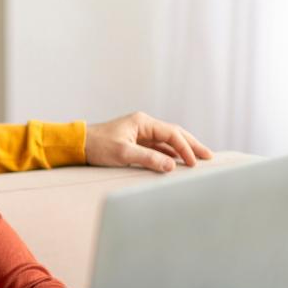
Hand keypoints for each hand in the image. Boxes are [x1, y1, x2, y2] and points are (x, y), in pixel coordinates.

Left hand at [86, 112, 212, 172]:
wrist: (78, 145)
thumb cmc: (97, 146)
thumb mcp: (123, 153)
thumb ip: (148, 159)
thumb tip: (171, 165)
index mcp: (142, 122)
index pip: (172, 133)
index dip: (186, 148)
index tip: (195, 162)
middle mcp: (144, 124)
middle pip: (174, 134)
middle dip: (191, 145)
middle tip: (209, 157)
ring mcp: (140, 133)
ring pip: (167, 141)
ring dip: (182, 150)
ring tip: (198, 161)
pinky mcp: (135, 142)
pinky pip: (158, 147)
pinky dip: (169, 154)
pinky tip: (177, 162)